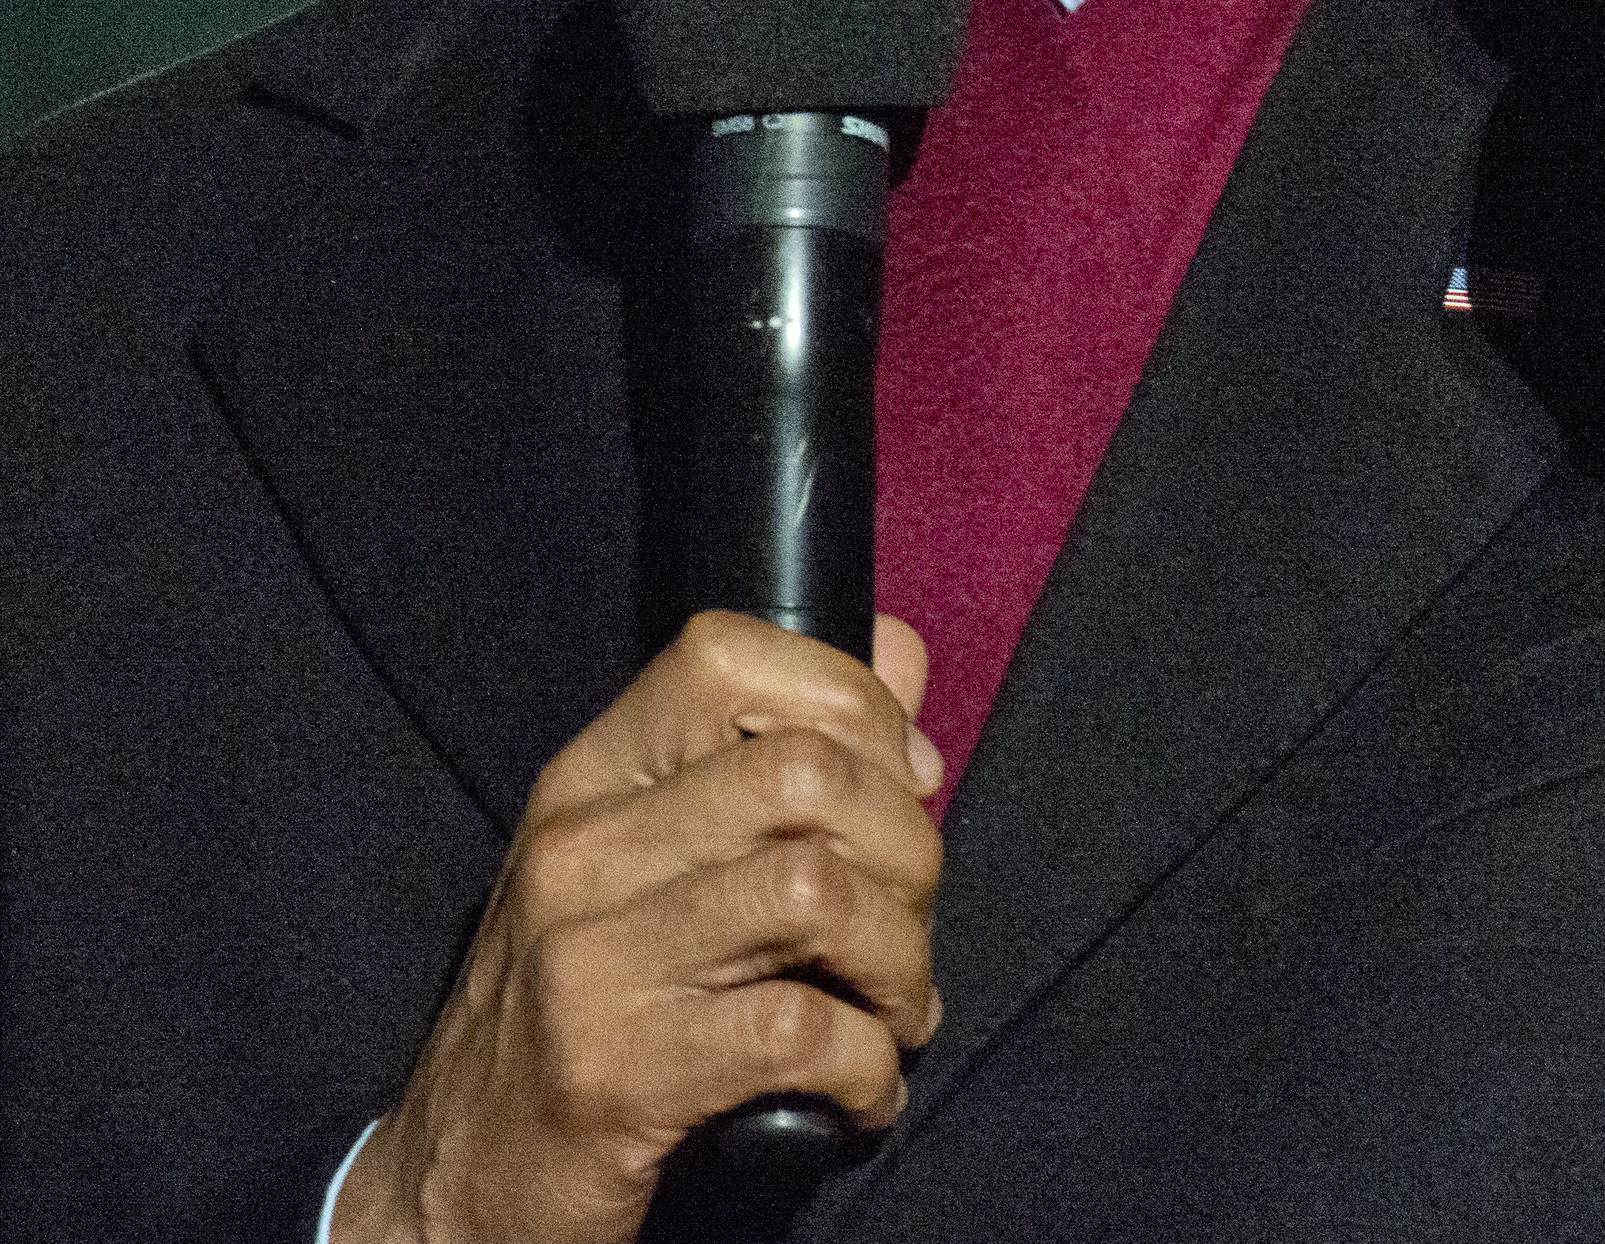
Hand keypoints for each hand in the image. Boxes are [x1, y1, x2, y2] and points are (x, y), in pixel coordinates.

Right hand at [334, 614, 943, 1243]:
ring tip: (896, 1007)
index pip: (728, 656)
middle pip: (807, 774)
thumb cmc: (582, 1010)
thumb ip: (771, 755)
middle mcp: (579, 851)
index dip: (852, 702)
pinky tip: (864, 1090)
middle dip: (906, 848)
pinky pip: (799, 1032)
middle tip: (911, 919)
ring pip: (817, 892)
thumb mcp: (647, 865)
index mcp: (590, 780)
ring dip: (899, 960)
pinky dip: (869, 1065)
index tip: (904, 781)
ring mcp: (588, 960)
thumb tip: (899, 663)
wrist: (454, 1186)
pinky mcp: (614, 1076)